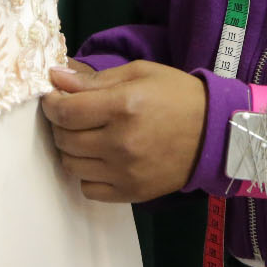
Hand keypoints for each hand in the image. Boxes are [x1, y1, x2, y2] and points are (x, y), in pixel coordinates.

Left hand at [41, 60, 206, 202]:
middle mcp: (120, 143)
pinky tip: (99, 158)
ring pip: (72, 165)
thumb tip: (55, 77)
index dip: (51, 102)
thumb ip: (94, 78)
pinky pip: (88, 188)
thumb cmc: (177, 95)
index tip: (55, 96)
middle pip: (64, 138)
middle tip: (72, 113)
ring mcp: (125, 172)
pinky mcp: (130, 193)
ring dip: (71, 148)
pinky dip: (86, 173)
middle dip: (60, 123)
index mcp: (123, 107)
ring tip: (86, 135)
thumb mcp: (139, 73)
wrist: (215, 134)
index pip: (65, 111)